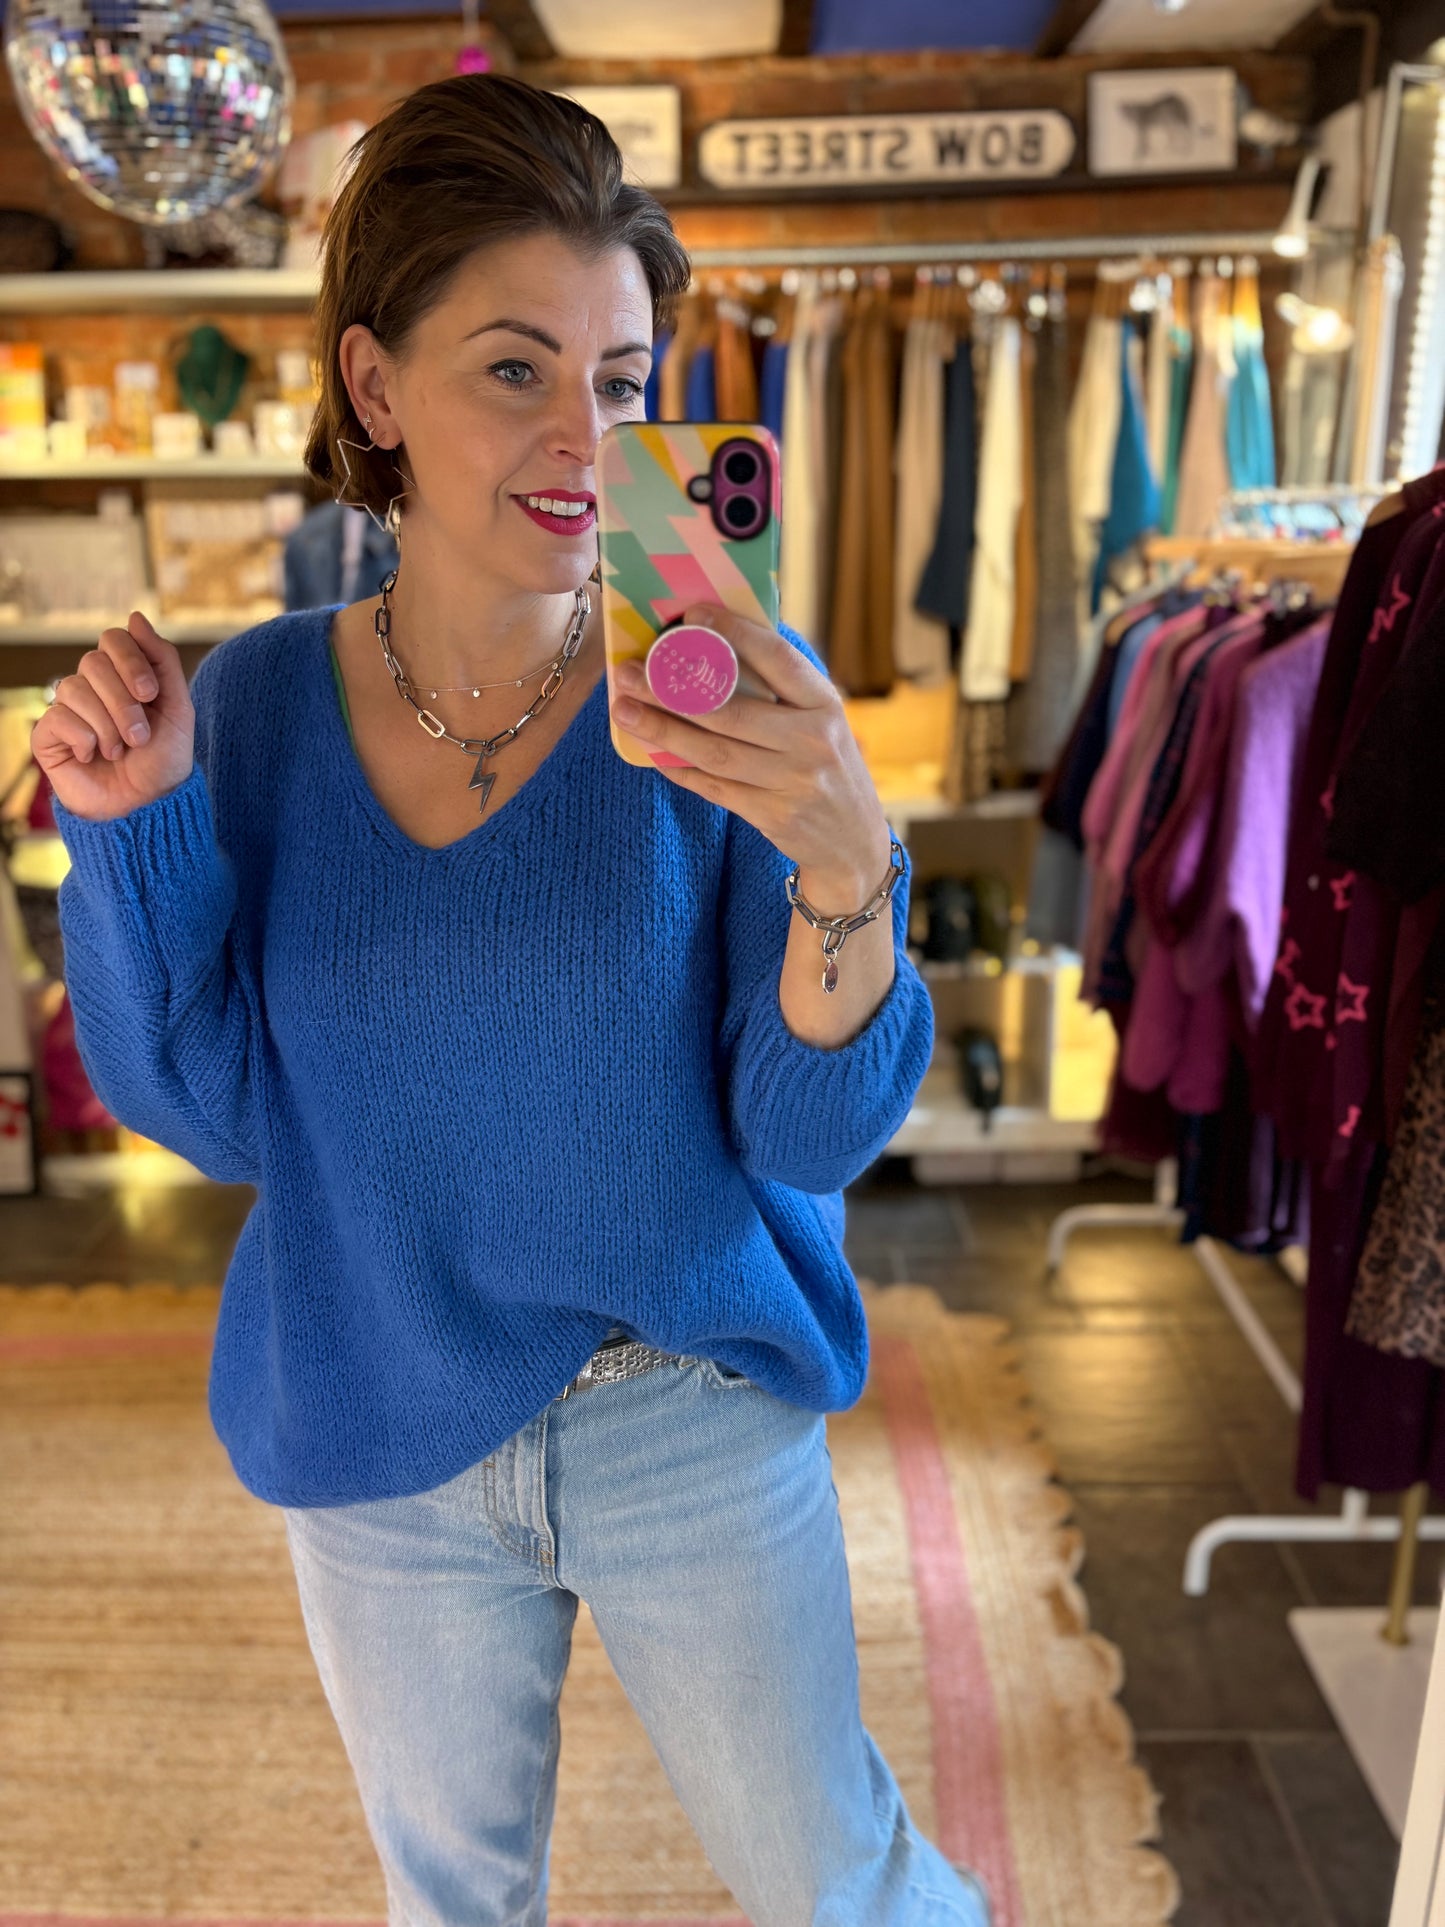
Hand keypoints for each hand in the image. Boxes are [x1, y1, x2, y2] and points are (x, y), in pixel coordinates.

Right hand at [31, 611, 193, 822]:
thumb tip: (135, 616)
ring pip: (74, 689)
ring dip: (107, 725)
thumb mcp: (178, 707)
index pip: (114, 639)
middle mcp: (93, 687)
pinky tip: (94, 757)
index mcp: (124, 675)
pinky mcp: (48, 736)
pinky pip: (58, 717)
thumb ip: (162, 659)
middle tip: (139, 736)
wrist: (148, 807)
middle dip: (123, 702)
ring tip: (120, 751)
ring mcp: (68, 710)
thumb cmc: (165, 760)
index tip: (150, 694)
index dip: (131, 661)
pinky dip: (84, 739)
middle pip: (93, 663)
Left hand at [611, 603, 892, 901]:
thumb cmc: (828, 767)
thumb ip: (783, 691)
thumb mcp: (823, 722)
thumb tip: (716, 646)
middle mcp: (813, 741)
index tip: (692, 615)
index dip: (734, 633)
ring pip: (714, 752)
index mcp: (826, 705)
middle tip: (629, 672)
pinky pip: (713, 787)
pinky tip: (650, 751)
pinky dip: (678, 768)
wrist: (854, 841)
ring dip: (662, 730)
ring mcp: (793, 782)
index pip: (777, 659)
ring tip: (624, 710)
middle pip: (730, 711)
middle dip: (670, 689)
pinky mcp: (773, 816)